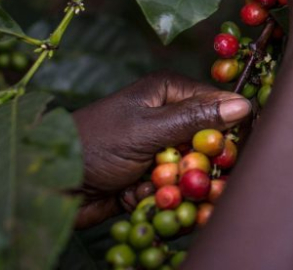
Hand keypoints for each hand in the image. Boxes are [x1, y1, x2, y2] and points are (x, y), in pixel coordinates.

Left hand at [71, 71, 250, 227]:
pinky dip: (163, 200)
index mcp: (168, 93)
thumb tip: (243, 105)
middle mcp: (168, 119)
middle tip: (191, 178)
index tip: (235, 150)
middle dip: (203, 166)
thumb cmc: (95, 144)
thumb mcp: (148, 129)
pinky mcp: (150, 179)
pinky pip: (175, 192)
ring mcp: (159, 150)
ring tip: (154, 189)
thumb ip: (196, 120)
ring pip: (194, 172)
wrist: (49, 183)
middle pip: (210, 143)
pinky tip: (140, 199)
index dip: (231, 128)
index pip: (218, 106)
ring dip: (181, 187)